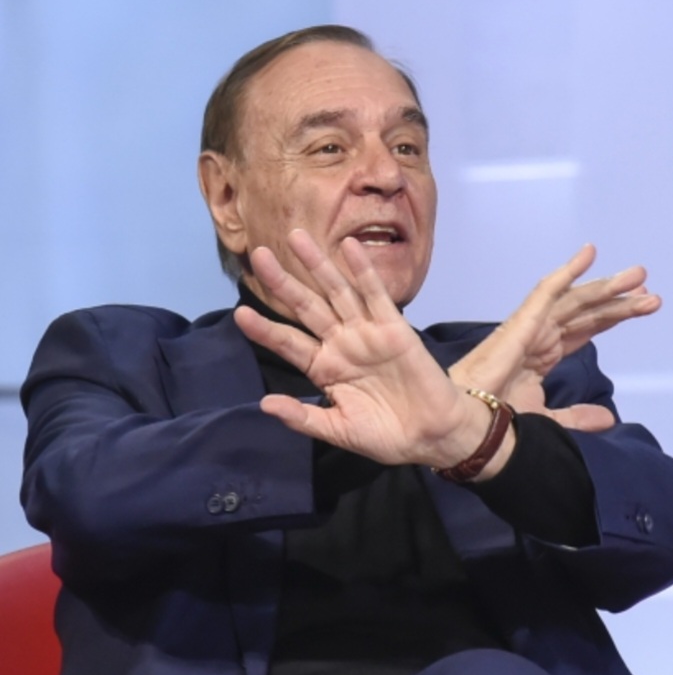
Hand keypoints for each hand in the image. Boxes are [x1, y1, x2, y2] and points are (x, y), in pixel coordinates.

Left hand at [234, 229, 493, 467]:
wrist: (430, 437)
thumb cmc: (385, 436)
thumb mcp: (338, 431)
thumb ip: (304, 417)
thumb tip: (264, 405)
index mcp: (324, 368)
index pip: (288, 342)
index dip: (265, 328)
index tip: (240, 314)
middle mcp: (340, 343)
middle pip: (307, 307)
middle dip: (283, 283)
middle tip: (259, 255)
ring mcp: (366, 332)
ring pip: (337, 292)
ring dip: (318, 265)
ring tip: (296, 238)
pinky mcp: (394, 327)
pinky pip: (376, 295)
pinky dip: (363, 271)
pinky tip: (349, 247)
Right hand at [448, 244, 660, 429]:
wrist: (473, 422)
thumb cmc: (497, 418)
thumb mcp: (548, 419)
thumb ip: (577, 416)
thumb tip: (608, 418)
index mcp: (542, 355)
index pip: (583, 330)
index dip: (611, 318)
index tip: (641, 308)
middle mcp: (540, 336)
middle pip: (585, 313)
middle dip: (618, 301)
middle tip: (649, 293)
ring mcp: (532, 327)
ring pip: (575, 301)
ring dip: (606, 287)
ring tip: (638, 277)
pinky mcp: (523, 322)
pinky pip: (547, 292)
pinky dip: (567, 272)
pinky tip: (589, 254)